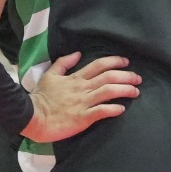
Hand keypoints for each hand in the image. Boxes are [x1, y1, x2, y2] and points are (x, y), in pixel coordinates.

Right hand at [21, 53, 137, 142]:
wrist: (32, 116)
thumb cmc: (40, 97)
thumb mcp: (49, 75)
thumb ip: (63, 63)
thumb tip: (77, 53)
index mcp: (75, 78)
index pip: (99, 65)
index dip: (115, 61)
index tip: (126, 62)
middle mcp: (82, 88)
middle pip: (109, 77)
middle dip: (127, 76)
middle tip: (138, 78)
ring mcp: (83, 103)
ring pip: (109, 91)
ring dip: (125, 90)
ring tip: (136, 91)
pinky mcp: (82, 118)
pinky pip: (102, 111)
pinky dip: (114, 109)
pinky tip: (122, 109)